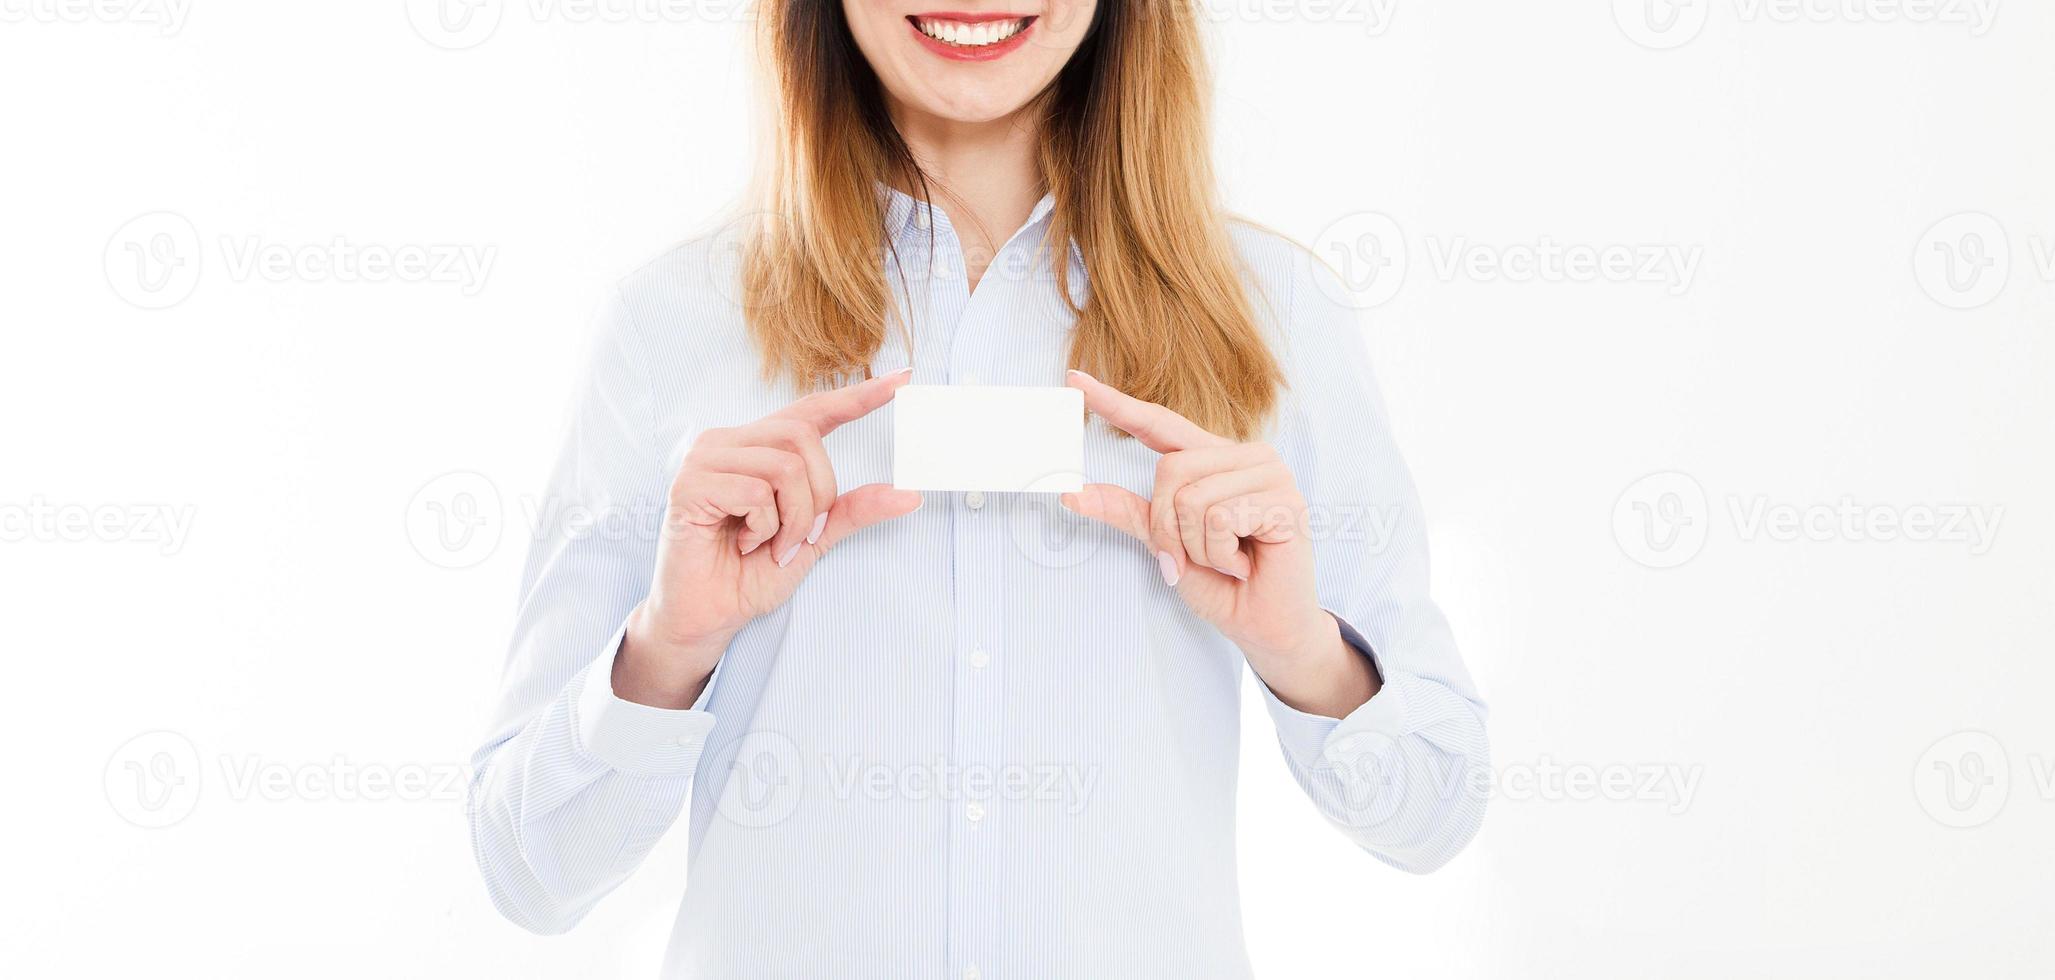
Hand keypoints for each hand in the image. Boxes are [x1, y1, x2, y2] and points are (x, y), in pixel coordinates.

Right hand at [615, 369, 922, 707]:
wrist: (708, 617)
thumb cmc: (751, 574)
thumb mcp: (814, 538)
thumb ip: (852, 510)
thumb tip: (909, 494)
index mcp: (757, 446)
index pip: (812, 411)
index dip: (857, 396)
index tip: (903, 379)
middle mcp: (728, 442)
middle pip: (802, 438)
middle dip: (817, 497)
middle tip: (796, 536)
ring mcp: (705, 459)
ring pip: (784, 467)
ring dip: (792, 519)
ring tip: (768, 544)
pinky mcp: (690, 484)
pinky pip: (756, 492)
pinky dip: (764, 528)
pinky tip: (743, 543)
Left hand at [1059, 370, 1377, 716]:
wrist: (1265, 625)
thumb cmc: (1223, 584)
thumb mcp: (1165, 545)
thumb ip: (1128, 512)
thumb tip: (1073, 492)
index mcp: (1213, 459)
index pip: (1159, 424)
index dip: (1116, 404)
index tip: (1075, 381)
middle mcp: (1243, 456)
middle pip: (1170, 471)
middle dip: (1169, 528)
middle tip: (1197, 556)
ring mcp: (1269, 473)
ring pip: (1192, 498)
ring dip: (1197, 546)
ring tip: (1228, 559)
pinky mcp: (1284, 499)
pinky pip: (1220, 518)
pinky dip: (1221, 553)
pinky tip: (1245, 561)